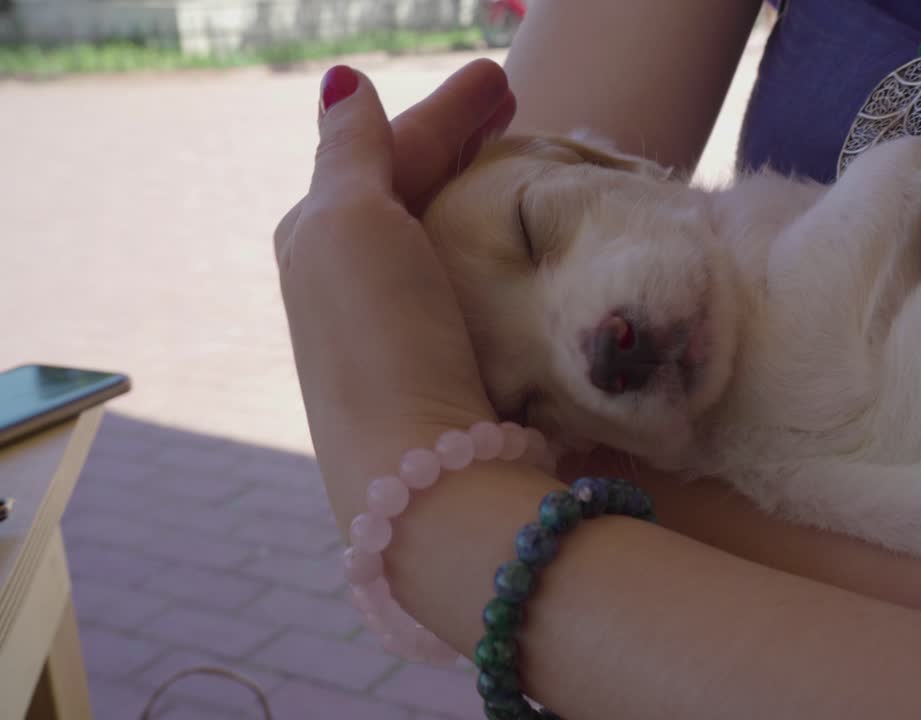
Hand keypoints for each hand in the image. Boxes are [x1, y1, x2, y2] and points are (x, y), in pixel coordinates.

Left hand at [274, 60, 514, 519]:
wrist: (424, 475)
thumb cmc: (381, 341)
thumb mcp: (349, 223)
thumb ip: (351, 149)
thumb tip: (341, 85)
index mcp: (319, 236)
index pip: (386, 148)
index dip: (442, 111)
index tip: (499, 78)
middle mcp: (350, 278)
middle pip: (413, 185)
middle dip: (462, 141)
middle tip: (516, 103)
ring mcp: (397, 323)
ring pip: (442, 229)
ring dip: (479, 188)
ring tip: (525, 158)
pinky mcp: (441, 362)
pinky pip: (466, 272)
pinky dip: (491, 237)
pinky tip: (515, 231)